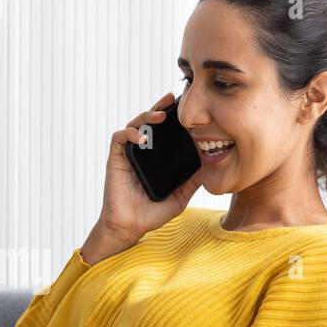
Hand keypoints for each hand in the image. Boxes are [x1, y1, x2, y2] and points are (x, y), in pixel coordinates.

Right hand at [97, 90, 203, 245]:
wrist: (130, 227)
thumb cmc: (150, 214)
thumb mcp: (180, 197)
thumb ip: (192, 182)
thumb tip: (210, 167)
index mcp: (155, 159)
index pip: (163, 133)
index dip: (172, 119)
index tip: (185, 110)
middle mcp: (141, 154)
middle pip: (148, 123)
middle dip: (159, 108)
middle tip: (171, 99)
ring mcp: (128, 155)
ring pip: (134, 125)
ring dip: (146, 116)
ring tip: (160, 116)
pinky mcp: (115, 159)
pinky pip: (119, 137)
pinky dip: (131, 133)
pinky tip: (142, 136)